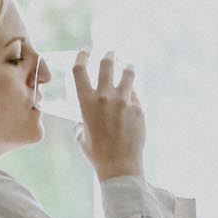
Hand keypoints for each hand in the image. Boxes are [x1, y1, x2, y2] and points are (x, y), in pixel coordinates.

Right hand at [73, 50, 144, 181]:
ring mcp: (123, 101)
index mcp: (86, 103)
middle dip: (108, 55)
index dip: (82, 57)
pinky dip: (132, 96)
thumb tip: (82, 123)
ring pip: (127, 74)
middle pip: (107, 65)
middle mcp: (104, 97)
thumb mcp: (81, 138)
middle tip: (110, 52)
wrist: (119, 165)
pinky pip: (135, 96)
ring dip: (127, 68)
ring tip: (129, 66)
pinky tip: (132, 101)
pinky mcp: (138, 108)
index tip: (85, 52)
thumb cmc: (97, 154)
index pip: (80, 70)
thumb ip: (81, 125)